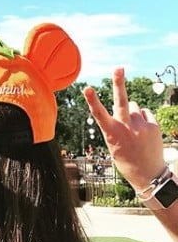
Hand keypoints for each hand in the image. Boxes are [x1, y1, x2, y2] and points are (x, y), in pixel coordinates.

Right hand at [83, 67, 165, 191]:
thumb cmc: (125, 158)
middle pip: (122, 101)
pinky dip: (143, 119)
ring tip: (134, 130)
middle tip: (119, 68)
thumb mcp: (114, 143)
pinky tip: (143, 131)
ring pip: (134, 107)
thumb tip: (131, 104)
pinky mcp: (153, 126)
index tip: (87, 88)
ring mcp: (141, 126)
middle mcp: (126, 127)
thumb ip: (118, 123)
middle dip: (119, 83)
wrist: (148, 173)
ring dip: (133, 113)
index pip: (99, 114)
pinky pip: (146, 114)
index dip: (92, 100)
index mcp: (112, 133)